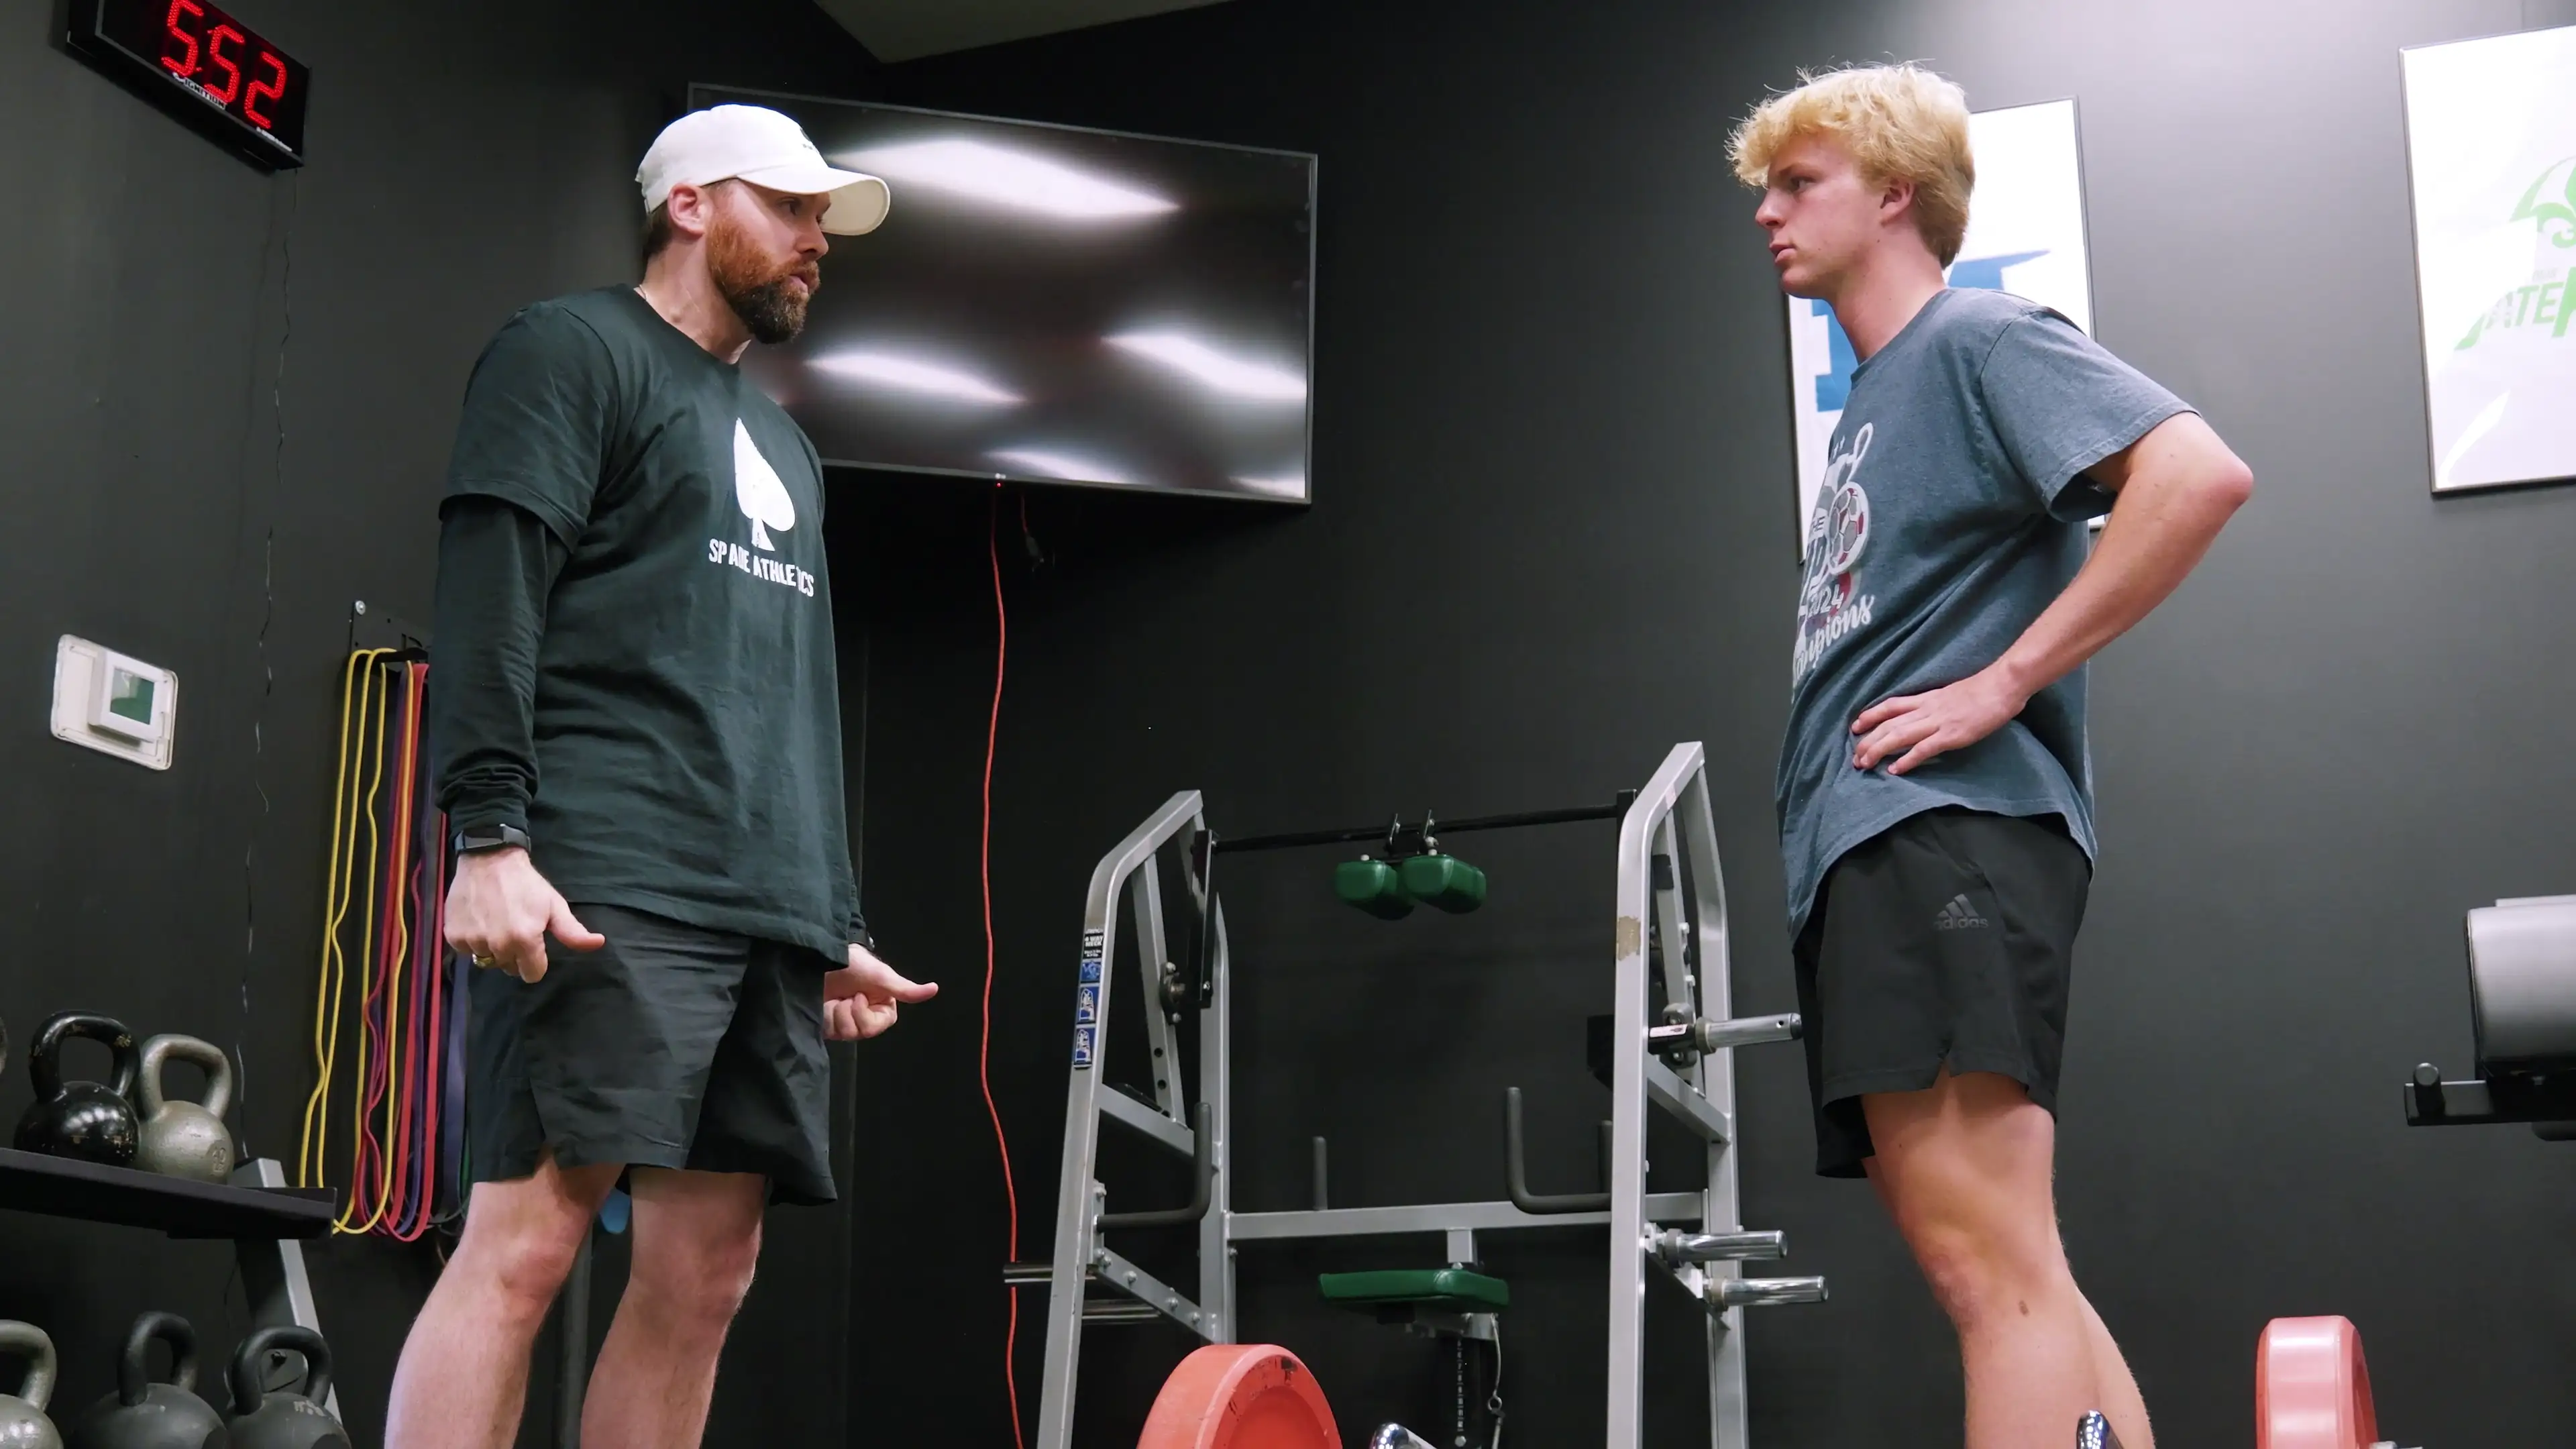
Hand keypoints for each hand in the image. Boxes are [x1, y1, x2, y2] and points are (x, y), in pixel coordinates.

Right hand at [444, 846, 604, 981]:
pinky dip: (473, 940)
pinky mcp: (453, 936)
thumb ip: (573, 931)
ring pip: (487, 960)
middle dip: (514, 954)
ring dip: (492, 947)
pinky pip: (467, 951)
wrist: (488, 859)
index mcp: (524, 940)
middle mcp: (497, 945)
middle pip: (509, 968)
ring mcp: (473, 941)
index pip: (532, 975)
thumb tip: (598, 943)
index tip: (533, 945)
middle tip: (514, 928)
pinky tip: (479, 920)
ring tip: (495, 922)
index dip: (536, 962)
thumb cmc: (526, 883)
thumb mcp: (554, 905)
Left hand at [825, 944, 938, 1040]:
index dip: (866, 1014)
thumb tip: (935, 988)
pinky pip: (830, 1032)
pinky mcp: (828, 1026)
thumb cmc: (855, 964)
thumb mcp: (882, 976)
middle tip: (848, 995)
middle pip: (862, 1032)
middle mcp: (865, 1018)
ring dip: (838, 1013)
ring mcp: (845, 1023)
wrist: (821, 958)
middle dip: (852, 1012)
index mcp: (881, 1009)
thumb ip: (907, 989)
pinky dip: (826, 1016)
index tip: (860, 995)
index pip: (877, 1026)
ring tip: (835, 998)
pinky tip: (825, 1004)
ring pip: (846, 1034)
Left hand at [1851, 668, 2028, 775]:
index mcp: (1927, 698)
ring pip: (1899, 735)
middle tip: (1854, 757)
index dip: (1870, 715)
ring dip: (1878, 750)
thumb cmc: (1982, 690)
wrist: (2002, 686)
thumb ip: (1936, 704)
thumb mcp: (1951, 694)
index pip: (1891, 705)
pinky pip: (1924, 749)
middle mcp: (1927, 709)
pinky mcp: (1951, 735)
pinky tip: (1894, 770)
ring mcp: (1938, 722)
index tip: (1855, 726)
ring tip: (1864, 764)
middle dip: (1868, 740)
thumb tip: (1927, 714)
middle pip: (1889, 724)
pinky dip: (1907, 760)